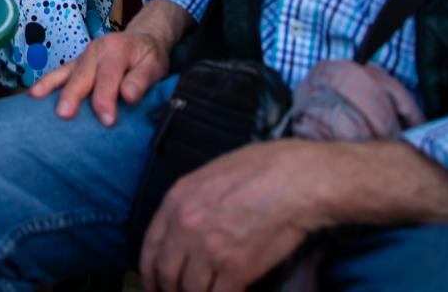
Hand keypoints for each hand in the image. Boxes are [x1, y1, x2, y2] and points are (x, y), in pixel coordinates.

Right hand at [28, 24, 171, 126]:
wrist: (142, 39)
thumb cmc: (147, 56)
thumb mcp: (154, 65)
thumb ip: (142, 80)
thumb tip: (128, 96)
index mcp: (116, 49)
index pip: (109, 76)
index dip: (106, 98)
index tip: (106, 120)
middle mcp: (95, 50)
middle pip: (82, 74)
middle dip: (72, 95)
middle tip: (64, 114)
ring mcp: (83, 57)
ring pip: (66, 73)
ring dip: (51, 87)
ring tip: (36, 100)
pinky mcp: (76, 65)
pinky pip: (59, 74)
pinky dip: (46, 83)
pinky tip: (33, 96)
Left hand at [140, 141, 321, 291]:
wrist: (298, 180)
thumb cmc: (262, 169)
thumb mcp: (212, 173)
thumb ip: (192, 200)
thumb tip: (185, 225)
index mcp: (177, 200)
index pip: (150, 248)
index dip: (149, 273)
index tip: (154, 284)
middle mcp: (186, 226)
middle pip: (166, 274)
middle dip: (170, 290)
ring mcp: (210, 249)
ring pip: (190, 290)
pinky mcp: (237, 269)